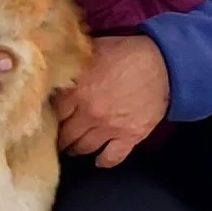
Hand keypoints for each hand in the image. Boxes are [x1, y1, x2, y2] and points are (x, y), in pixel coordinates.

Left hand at [53, 34, 169, 167]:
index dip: (48, 116)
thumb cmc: (128, 52)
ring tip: (73, 148)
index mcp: (77, 90)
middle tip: (58, 137)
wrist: (164, 64)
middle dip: (60, 137)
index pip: (52, 112)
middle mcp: (89, 113)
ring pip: (83, 148)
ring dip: (76, 150)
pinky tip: (98, 160)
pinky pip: (111, 157)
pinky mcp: (129, 137)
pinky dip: (103, 161)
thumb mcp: (94, 49)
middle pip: (65, 135)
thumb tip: (57, 63)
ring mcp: (109, 128)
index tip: (47, 118)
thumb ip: (73, 61)